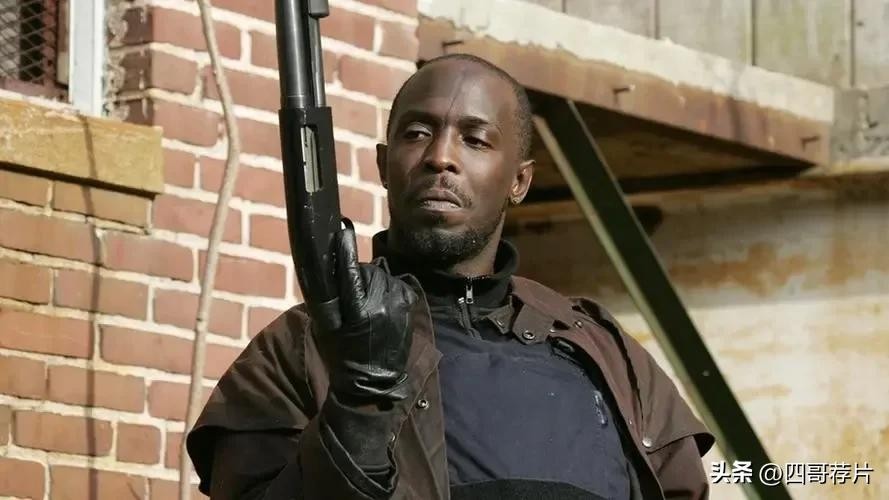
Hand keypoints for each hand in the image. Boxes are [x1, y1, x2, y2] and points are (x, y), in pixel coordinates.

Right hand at [314, 222, 416, 403]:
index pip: (349, 273)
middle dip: (358, 274)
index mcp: (356, 312)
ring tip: (366, 304)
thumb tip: (331, 269)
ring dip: (372, 282)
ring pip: (381, 275)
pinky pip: (394, 282)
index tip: (342, 229)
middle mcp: (379, 305)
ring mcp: (397, 304)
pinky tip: (381, 305)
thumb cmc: (342, 355)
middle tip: (351, 293)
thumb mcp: (327, 328)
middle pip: (366, 270)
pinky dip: (386, 288)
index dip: (345, 251)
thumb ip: (330, 298)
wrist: (373, 382)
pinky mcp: (408, 304)